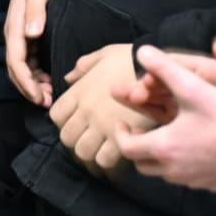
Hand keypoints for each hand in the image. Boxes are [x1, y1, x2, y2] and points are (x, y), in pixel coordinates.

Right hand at [4, 0, 57, 106]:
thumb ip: (35, 11)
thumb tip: (32, 33)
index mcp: (15, 27)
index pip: (15, 60)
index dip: (26, 80)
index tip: (38, 95)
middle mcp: (16, 36)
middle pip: (16, 70)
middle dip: (29, 89)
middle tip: (47, 104)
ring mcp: (21, 39)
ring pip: (23, 69)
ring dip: (33, 86)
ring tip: (50, 99)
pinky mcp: (29, 40)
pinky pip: (30, 64)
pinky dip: (38, 77)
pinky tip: (50, 84)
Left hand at [50, 43, 150, 173]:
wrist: (159, 72)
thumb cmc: (133, 59)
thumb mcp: (105, 54)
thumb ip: (84, 66)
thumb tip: (69, 78)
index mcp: (80, 92)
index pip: (56, 116)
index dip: (64, 121)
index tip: (76, 121)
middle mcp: (86, 112)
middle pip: (67, 138)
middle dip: (77, 140)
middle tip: (90, 138)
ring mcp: (103, 127)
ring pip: (84, 152)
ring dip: (93, 152)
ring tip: (104, 148)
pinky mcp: (123, 139)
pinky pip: (106, 160)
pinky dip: (111, 159)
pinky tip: (120, 152)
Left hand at [116, 44, 215, 191]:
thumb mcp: (194, 88)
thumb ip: (164, 68)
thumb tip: (141, 51)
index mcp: (164, 147)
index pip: (126, 148)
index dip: (120, 134)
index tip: (124, 122)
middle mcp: (175, 170)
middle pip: (141, 165)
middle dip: (137, 147)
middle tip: (142, 130)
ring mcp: (195, 181)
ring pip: (164, 174)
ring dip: (158, 157)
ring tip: (165, 136)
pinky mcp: (213, 184)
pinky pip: (187, 178)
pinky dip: (181, 165)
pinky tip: (192, 148)